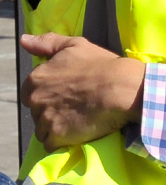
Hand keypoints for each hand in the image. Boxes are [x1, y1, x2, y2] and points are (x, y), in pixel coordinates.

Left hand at [20, 32, 144, 151]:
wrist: (123, 88)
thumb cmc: (101, 64)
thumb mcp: (76, 45)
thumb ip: (47, 43)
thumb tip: (23, 40)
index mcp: (36, 78)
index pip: (31, 91)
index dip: (49, 92)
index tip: (67, 91)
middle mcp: (36, 99)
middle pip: (36, 111)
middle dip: (51, 110)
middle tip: (74, 104)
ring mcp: (45, 119)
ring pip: (42, 129)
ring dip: (56, 126)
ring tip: (78, 118)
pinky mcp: (56, 137)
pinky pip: (51, 144)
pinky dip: (62, 140)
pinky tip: (78, 130)